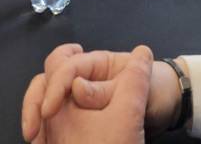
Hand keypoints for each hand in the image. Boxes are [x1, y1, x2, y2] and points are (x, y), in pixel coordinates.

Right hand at [22, 44, 152, 143]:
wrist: (166, 108)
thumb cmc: (155, 93)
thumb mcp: (136, 94)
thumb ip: (106, 90)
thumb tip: (76, 86)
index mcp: (97, 64)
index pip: (68, 66)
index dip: (56, 85)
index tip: (50, 110)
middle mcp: (83, 76)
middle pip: (49, 76)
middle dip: (37, 98)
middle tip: (33, 129)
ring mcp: (76, 97)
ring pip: (45, 95)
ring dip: (34, 113)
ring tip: (33, 138)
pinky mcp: (74, 117)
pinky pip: (51, 117)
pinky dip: (42, 127)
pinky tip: (41, 142)